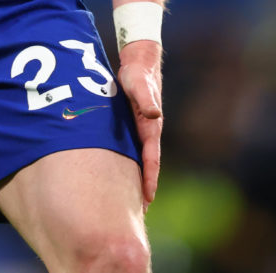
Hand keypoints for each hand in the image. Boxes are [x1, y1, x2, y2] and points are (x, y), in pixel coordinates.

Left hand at [117, 40, 162, 206]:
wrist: (140, 62)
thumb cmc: (138, 73)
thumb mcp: (139, 83)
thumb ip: (145, 98)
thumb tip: (154, 113)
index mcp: (151, 126)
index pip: (151, 158)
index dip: (149, 178)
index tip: (147, 198)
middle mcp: (149, 131)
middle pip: (147, 165)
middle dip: (144, 187)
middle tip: (139, 212)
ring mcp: (142, 130)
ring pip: (140, 160)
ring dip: (137, 179)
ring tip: (131, 202)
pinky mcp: (134, 126)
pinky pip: (132, 150)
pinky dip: (130, 165)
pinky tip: (121, 175)